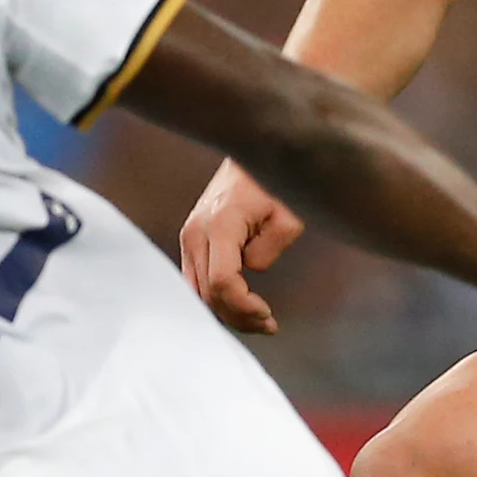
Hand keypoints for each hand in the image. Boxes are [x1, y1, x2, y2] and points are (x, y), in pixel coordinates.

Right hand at [180, 158, 307, 334]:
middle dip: (238, 316)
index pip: (222, 282)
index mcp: (220, 225)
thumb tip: (249, 271)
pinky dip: (216, 298)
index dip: (244, 306)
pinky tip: (239, 306)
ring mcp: (189, 236)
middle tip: (269, 324)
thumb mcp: (287, 216)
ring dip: (226, 312)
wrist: (251, 151)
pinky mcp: (191, 239)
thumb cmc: (274, 181)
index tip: (268, 314)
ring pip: (198, 292)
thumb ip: (268, 250)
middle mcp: (196, 232)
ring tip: (258, 320)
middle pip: (207, 293)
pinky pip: (196, 280)